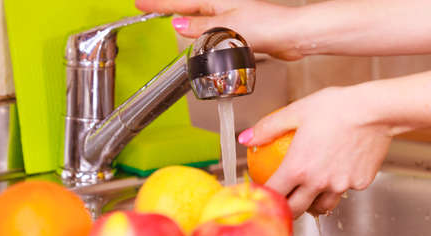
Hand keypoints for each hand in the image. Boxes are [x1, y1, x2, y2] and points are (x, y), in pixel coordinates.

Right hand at [136, 0, 304, 59]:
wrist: (291, 35)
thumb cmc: (269, 26)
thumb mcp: (227, 27)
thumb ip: (201, 28)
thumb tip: (178, 25)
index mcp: (215, 0)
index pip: (178, 2)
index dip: (157, 3)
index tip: (139, 3)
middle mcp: (220, 5)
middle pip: (186, 6)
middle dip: (166, 8)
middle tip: (147, 8)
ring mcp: (228, 16)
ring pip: (197, 19)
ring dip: (183, 21)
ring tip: (164, 18)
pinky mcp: (236, 28)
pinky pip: (210, 29)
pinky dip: (200, 33)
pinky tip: (196, 36)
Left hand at [239, 87, 392, 217]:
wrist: (376, 109)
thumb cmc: (336, 107)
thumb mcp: (295, 112)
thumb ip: (268, 128)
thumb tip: (245, 138)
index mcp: (298, 168)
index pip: (274, 195)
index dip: (264, 197)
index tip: (263, 195)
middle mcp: (318, 182)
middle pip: (296, 210)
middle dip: (286, 210)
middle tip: (283, 202)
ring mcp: (341, 186)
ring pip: (322, 206)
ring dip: (312, 203)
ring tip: (309, 193)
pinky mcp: (360, 184)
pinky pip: (344, 191)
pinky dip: (337, 187)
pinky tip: (337, 173)